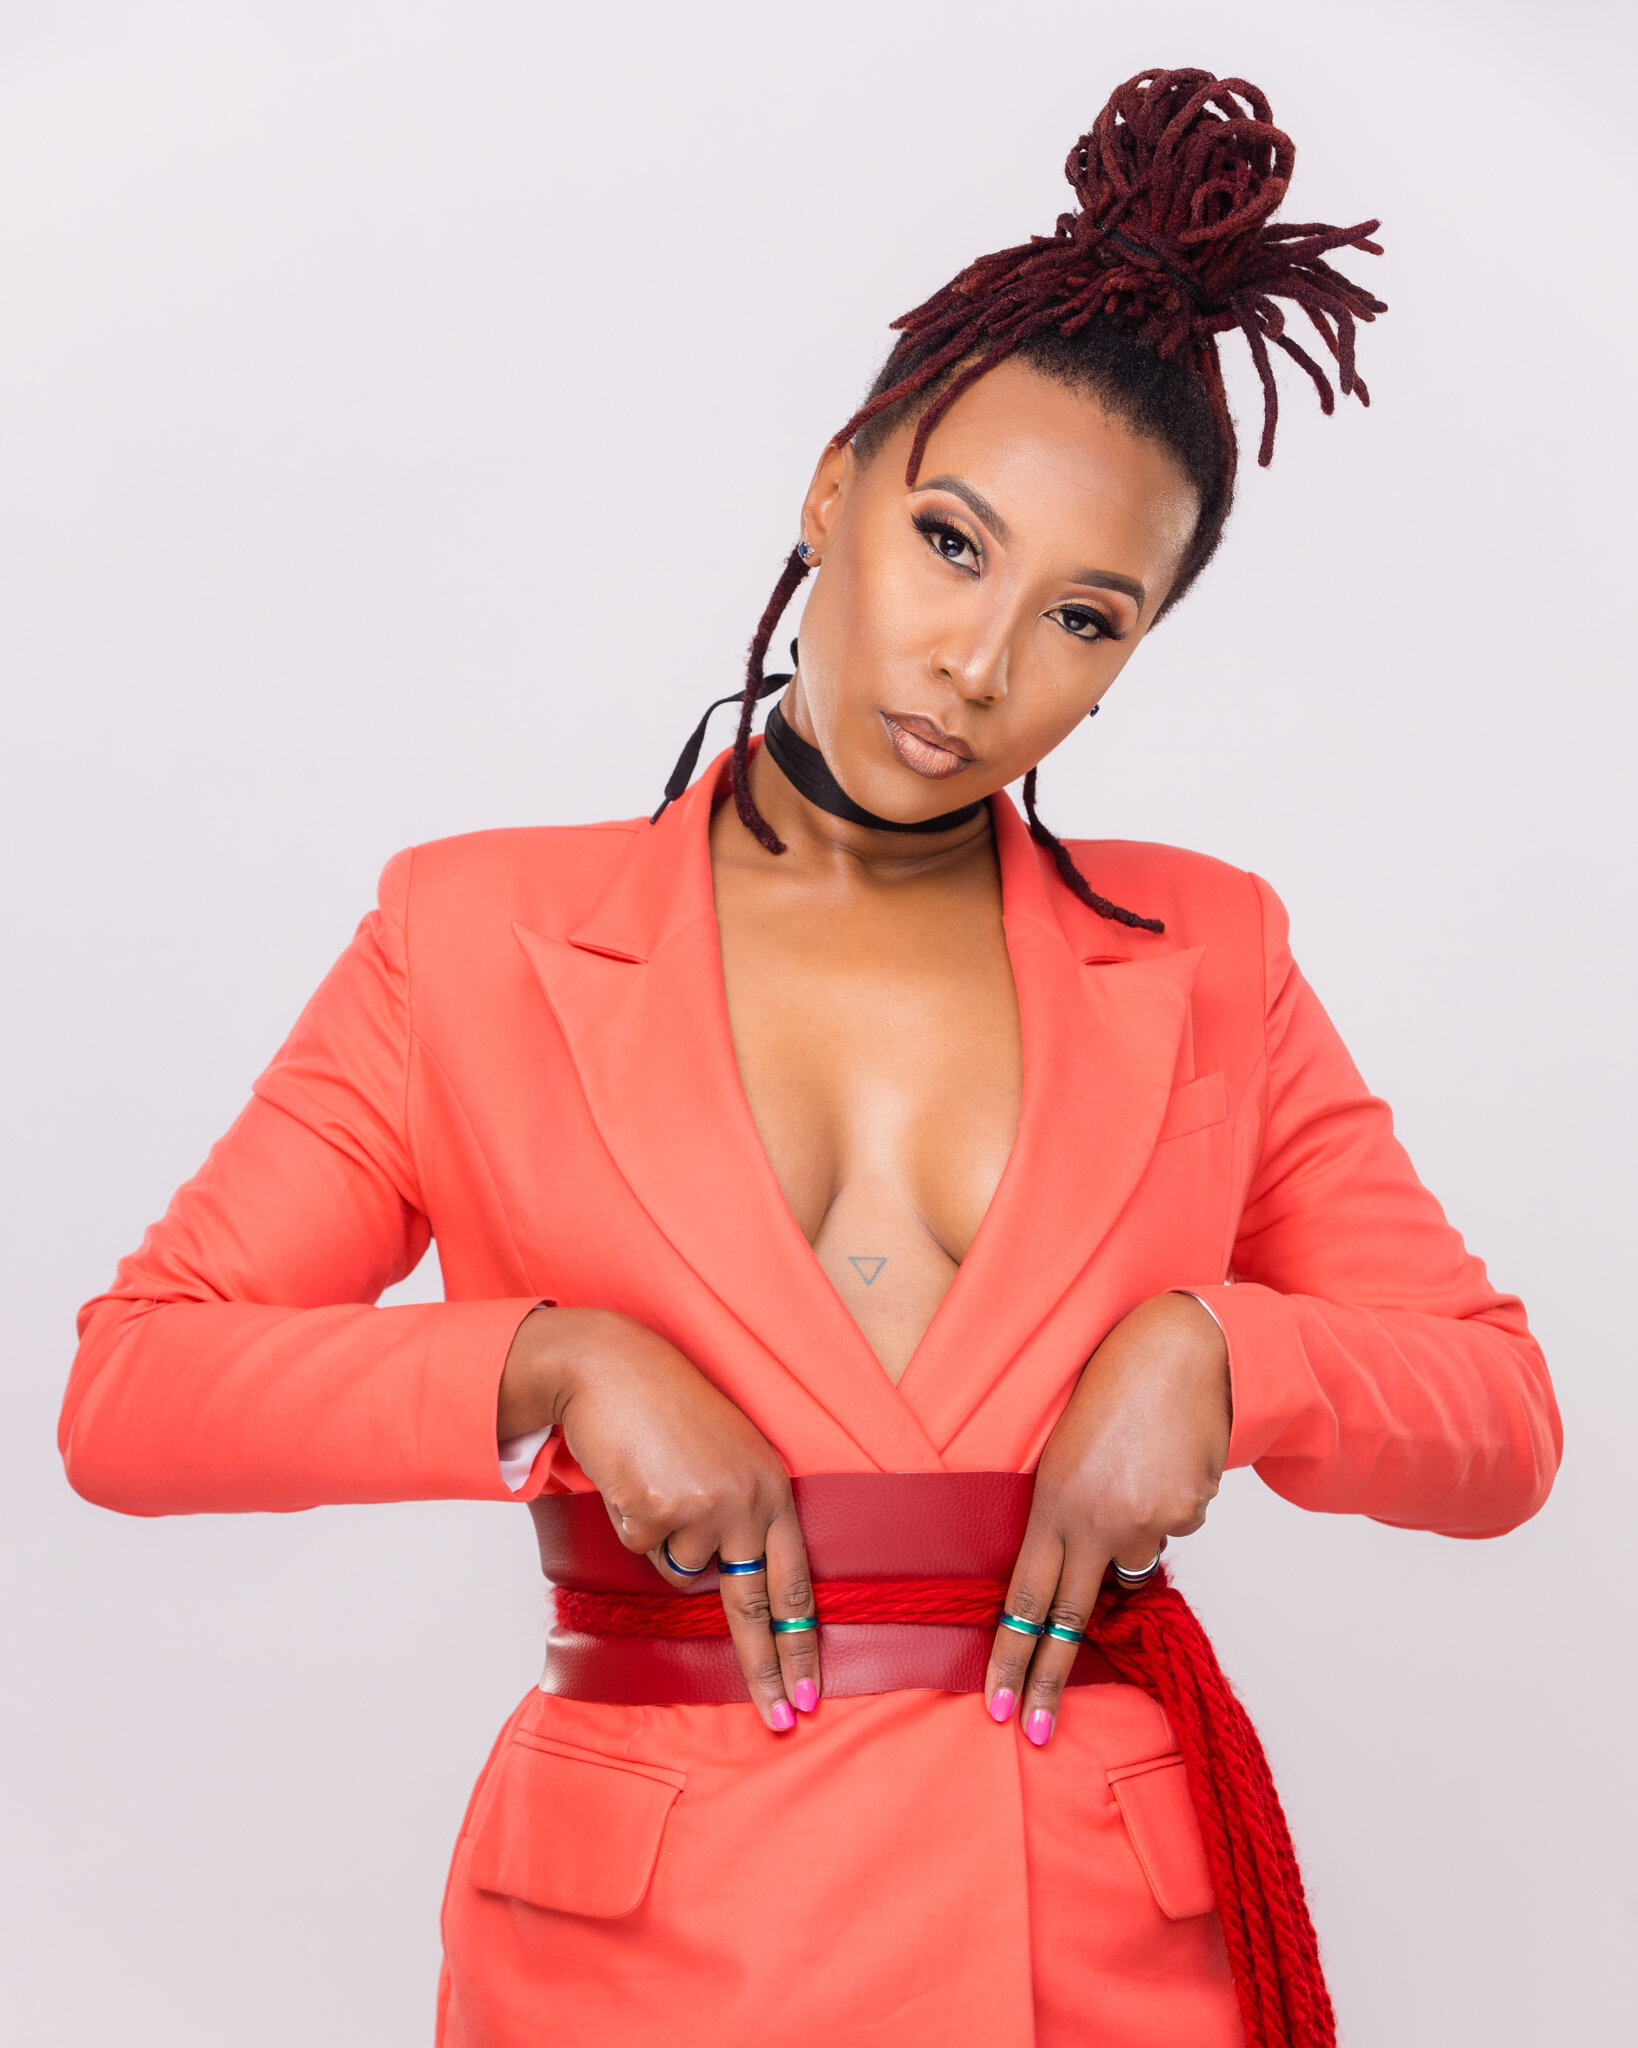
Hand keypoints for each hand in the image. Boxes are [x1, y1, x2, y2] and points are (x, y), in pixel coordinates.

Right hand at [500, 1307, 818, 1731]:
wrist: (612, 1366)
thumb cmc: (669, 1409)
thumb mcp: (728, 1455)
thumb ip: (741, 1512)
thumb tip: (729, 1584)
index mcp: (772, 1487)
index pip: (795, 1580)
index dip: (801, 1638)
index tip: (809, 1690)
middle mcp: (746, 1500)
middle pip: (755, 1603)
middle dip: (765, 1666)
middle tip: (781, 1720)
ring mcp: (702, 1507)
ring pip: (681, 1570)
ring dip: (664, 1536)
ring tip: (658, 1478)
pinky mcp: (655, 1509)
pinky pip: (641, 1547)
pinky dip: (632, 1519)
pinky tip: (634, 1474)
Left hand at [985, 1291, 1230, 1743]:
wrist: (1180, 1350)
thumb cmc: (1112, 1388)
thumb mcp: (1066, 1450)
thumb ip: (1064, 1512)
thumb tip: (1089, 1570)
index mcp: (1053, 1501)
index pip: (1026, 1595)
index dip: (1011, 1653)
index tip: (998, 1703)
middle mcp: (1096, 1519)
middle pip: (1068, 1616)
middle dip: (1049, 1678)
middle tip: (1033, 1730)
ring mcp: (1145, 1519)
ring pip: (1135, 1559)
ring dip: (1133, 1532)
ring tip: (1135, 1467)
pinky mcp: (1187, 1511)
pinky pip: (1174, 1527)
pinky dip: (1169, 1504)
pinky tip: (1167, 1460)